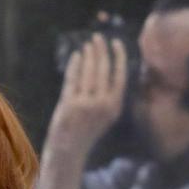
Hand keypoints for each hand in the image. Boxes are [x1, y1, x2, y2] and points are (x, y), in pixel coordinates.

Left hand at [40, 35, 126, 188]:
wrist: (69, 150)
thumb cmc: (87, 132)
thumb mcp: (105, 116)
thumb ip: (108, 96)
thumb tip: (108, 67)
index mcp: (114, 107)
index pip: (120, 75)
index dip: (118, 57)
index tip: (116, 43)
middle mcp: (102, 104)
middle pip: (103, 70)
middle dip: (101, 50)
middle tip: (98, 37)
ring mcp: (85, 104)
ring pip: (88, 72)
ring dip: (89, 55)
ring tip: (88, 44)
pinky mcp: (68, 104)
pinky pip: (72, 79)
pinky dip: (74, 65)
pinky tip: (76, 55)